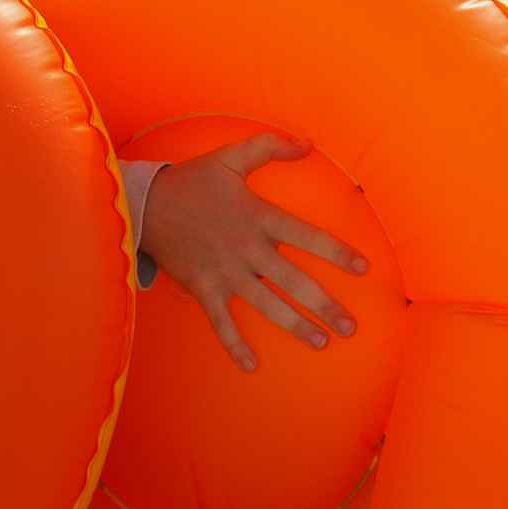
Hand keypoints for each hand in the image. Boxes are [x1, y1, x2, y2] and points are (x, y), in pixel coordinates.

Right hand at [139, 133, 367, 373]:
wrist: (144, 204)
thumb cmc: (192, 181)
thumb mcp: (229, 157)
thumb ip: (268, 147)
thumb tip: (306, 143)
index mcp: (257, 216)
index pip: (306, 236)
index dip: (336, 252)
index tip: (363, 268)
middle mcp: (246, 248)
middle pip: (293, 280)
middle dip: (324, 305)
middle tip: (350, 327)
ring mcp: (225, 271)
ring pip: (266, 304)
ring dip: (295, 325)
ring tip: (320, 342)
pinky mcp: (203, 287)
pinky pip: (221, 321)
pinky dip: (234, 344)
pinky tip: (250, 365)